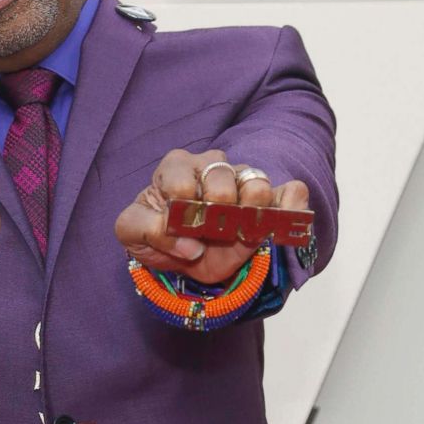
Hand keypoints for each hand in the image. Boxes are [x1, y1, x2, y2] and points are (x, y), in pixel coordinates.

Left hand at [114, 149, 308, 283]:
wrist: (183, 256)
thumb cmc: (156, 233)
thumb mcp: (131, 232)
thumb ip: (144, 230)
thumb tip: (188, 244)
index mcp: (176, 167)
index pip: (181, 180)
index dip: (180, 209)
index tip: (177, 225)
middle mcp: (212, 167)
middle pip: (221, 182)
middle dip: (213, 215)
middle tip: (207, 232)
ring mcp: (244, 182)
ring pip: (257, 185)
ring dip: (248, 215)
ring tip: (235, 233)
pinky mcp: (272, 201)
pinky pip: (292, 194)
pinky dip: (291, 210)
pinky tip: (277, 226)